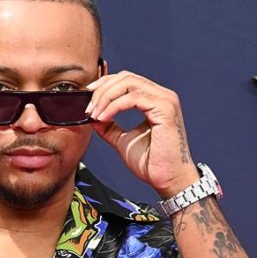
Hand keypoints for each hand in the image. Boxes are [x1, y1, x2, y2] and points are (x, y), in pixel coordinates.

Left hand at [85, 71, 201, 198]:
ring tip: (94, 114)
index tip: (88, 96)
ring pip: (129, 84)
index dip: (106, 84)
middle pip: (126, 77)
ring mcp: (165, 100)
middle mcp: (162, 95)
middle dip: (103, 89)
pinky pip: (134, 98)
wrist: (168, 180)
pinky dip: (115, 106)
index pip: (127, 80)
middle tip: (89, 107)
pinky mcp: (165, 109)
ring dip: (106, 97)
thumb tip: (93, 117)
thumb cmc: (151, 163)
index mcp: (155, 100)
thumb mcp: (123, 140)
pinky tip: (104, 117)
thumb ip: (110, 127)